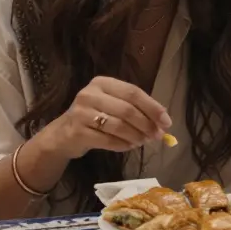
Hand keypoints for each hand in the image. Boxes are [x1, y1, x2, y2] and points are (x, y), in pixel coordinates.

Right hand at [35, 76, 172, 160]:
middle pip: (127, 109)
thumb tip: (163, 121)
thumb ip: (136, 108)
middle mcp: (90, 94)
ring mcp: (81, 113)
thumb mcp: (112, 105)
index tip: (166, 122)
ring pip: (118, 126)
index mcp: (102, 83)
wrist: (63, 135)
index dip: (153, 107)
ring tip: (142, 142)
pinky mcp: (78, 132)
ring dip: (136, 136)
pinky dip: (123, 145)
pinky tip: (129, 146)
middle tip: (157, 136)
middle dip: (146, 124)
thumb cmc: (94, 117)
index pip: (133, 92)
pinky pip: (108, 140)